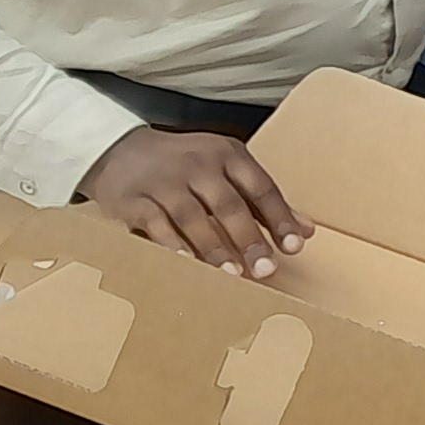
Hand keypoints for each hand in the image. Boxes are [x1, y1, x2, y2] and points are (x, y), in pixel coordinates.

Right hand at [81, 125, 310, 277]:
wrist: (119, 150)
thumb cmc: (185, 165)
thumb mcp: (227, 170)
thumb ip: (264, 201)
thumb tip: (305, 230)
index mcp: (227, 155)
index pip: (260, 187)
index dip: (279, 218)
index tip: (293, 246)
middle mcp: (197, 164)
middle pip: (228, 205)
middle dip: (249, 239)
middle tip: (264, 269)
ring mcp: (164, 181)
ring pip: (192, 217)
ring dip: (213, 248)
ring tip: (231, 274)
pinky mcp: (133, 200)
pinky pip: (155, 225)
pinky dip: (171, 246)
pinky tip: (186, 264)